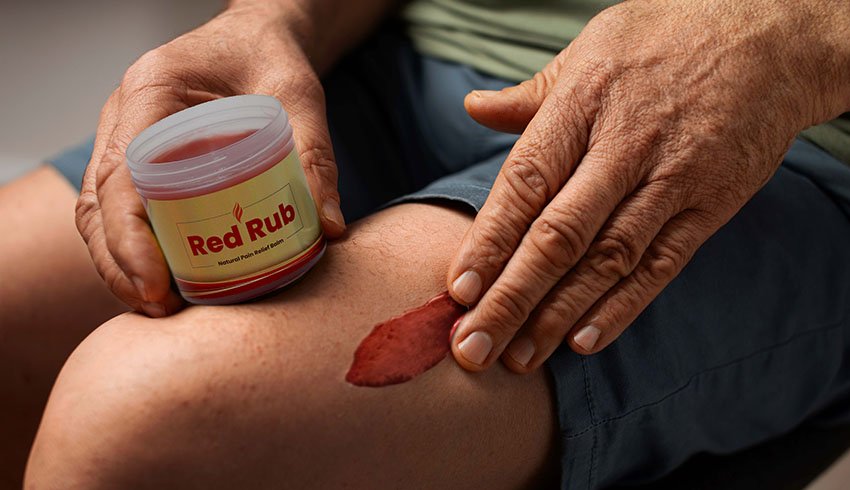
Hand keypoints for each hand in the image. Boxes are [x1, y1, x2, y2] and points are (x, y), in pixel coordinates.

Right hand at [76, 7, 346, 316]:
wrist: (256, 36)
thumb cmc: (271, 55)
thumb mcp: (299, 96)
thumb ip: (315, 156)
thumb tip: (328, 228)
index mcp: (152, 91)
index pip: (120, 174)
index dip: (128, 237)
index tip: (155, 283)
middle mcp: (125, 115)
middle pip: (99, 202)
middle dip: (119, 263)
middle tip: (160, 307)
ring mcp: (125, 136)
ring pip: (101, 210)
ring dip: (120, 262)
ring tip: (160, 305)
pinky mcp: (139, 157)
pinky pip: (122, 207)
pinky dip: (134, 247)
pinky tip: (164, 279)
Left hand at [446, 0, 849, 371]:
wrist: (771, 38)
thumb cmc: (666, 38)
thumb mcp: (591, 48)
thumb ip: (532, 94)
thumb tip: (474, 108)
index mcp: (583, 105)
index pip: (525, 183)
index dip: (490, 240)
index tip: (458, 289)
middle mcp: (624, 148)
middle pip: (559, 236)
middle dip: (511, 298)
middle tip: (472, 346)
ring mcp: (670, 180)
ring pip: (606, 261)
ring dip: (558, 315)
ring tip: (518, 357)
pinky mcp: (709, 206)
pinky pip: (661, 265)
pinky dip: (623, 306)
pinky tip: (584, 341)